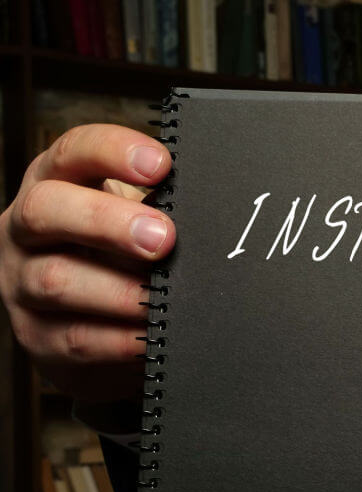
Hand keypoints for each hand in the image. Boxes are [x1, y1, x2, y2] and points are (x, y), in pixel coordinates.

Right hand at [0, 124, 174, 400]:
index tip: (161, 164)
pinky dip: (120, 339)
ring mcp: (22, 283)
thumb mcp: (138, 221)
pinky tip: (151, 335)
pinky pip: (76, 338)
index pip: (73, 152)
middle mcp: (28, 229)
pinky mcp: (38, 336)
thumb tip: (208, 207)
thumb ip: (161, 208)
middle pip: (46, 210)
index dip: (113, 152)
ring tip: (159, 296)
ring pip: (56, 280)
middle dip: (107, 222)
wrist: (102, 330)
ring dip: (117, 290)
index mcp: (58, 184)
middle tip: (163, 238)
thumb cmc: (125, 259)